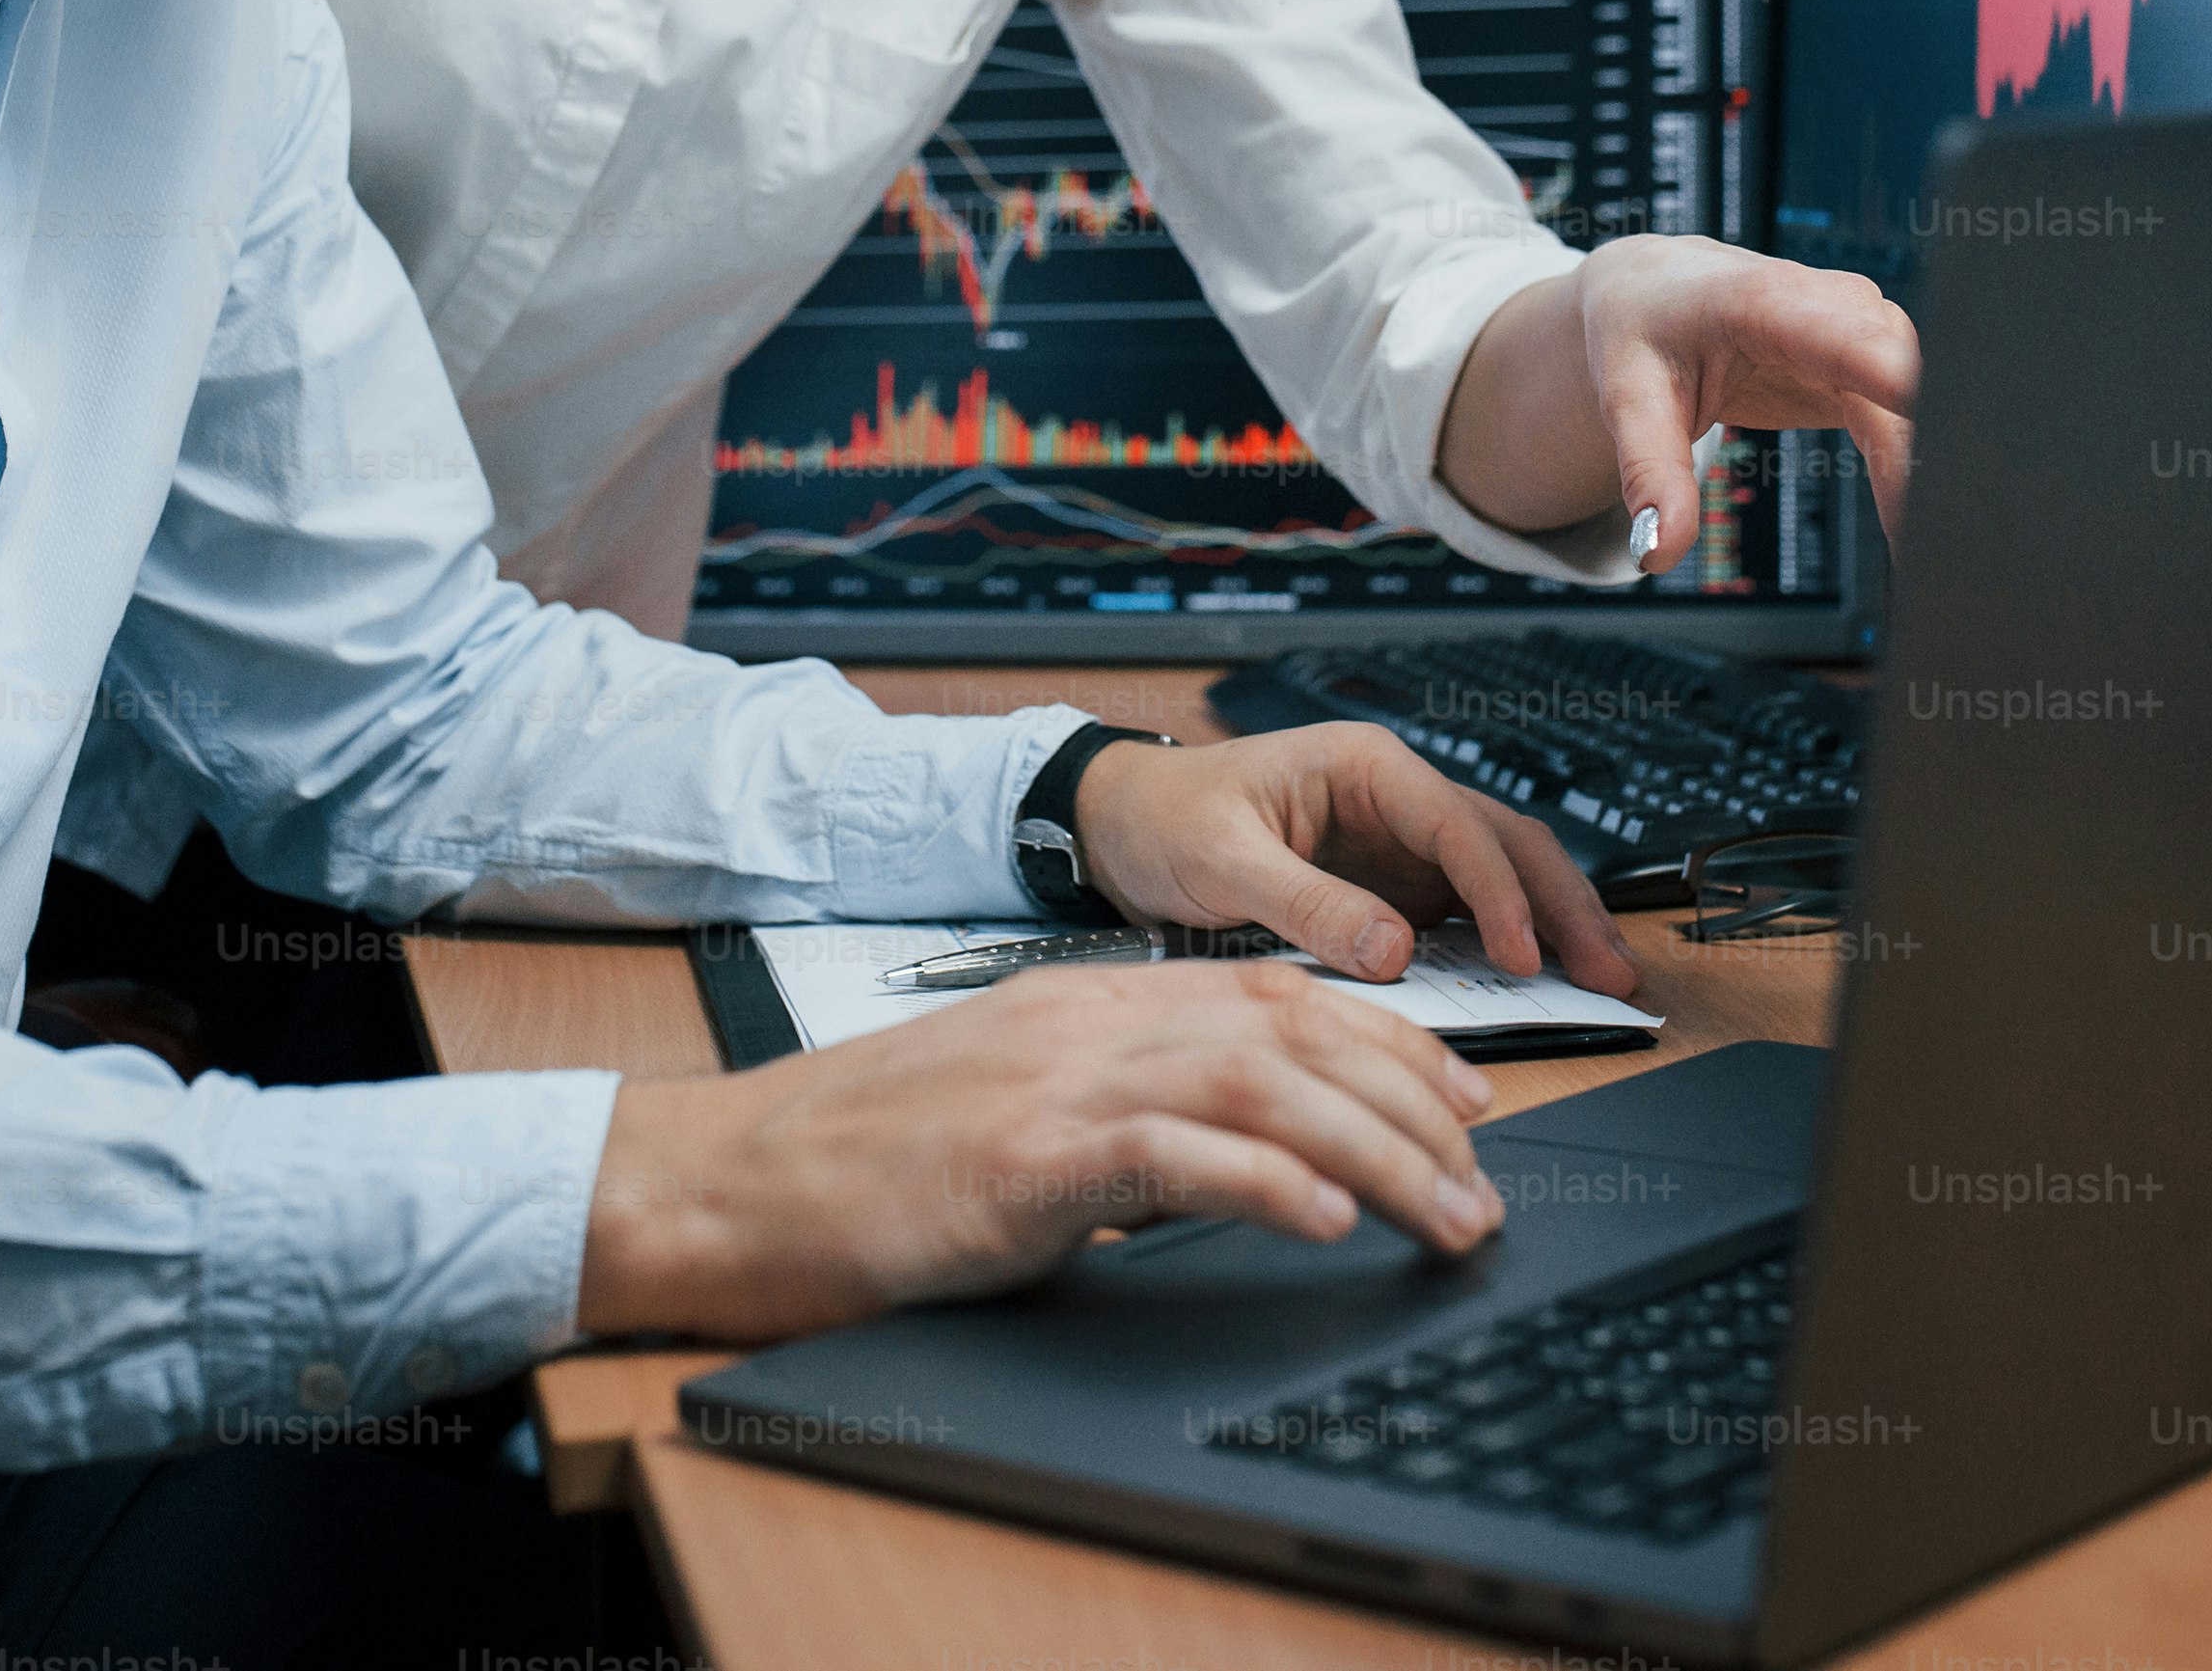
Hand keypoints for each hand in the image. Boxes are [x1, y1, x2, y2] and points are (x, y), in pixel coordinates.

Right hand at [576, 958, 1510, 1341]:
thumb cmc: (858, 1160)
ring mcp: (1053, 1085)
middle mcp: (1085, 1022)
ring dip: (1375, 1151)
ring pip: (1260, 1085)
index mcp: (1086, 1002)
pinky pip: (1169, 1157)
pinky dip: (1265, 1182)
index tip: (1463, 1093)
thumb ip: (1115, 1113)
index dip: (1386, 1037)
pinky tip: (1328, 1219)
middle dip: (1412, 1102)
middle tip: (1486, 1178)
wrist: (725, 1181)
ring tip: (1448, 1215)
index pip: (1272, 993)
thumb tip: (1220, 1161)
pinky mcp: (1021, 1161)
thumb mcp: (1011, 1109)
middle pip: (1293, 1033)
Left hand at [1069, 724, 1636, 997]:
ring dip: (1554, 923)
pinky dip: (1509, 945)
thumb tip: (1392, 950)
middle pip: (1505, 843)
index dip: (1500, 892)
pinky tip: (1542, 986)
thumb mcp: (1221, 859)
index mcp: (1362, 766)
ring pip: (1501, 875)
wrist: (1117, 825)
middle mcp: (1393, 798)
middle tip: (1613, 971)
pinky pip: (1465, 913)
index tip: (1524, 956)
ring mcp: (1398, 844)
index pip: (1458, 825)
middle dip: (1565, 905)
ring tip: (1606, 978)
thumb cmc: (1162, 818)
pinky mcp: (1390, 887)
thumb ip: (1306, 902)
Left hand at [1443, 234, 1917, 568]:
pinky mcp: (1860, 360)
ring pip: (1917, 387)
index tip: (1925, 425)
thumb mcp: (1626, 401)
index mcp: (1758, 298)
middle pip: (1897, 366)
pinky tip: (1909, 518)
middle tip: (1928, 535)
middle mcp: (1820, 302)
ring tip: (1929, 538)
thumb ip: (1649, 475)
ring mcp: (1850, 327)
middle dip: (1924, 443)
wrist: (1651, 292)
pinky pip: (1904, 412)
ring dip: (1929, 458)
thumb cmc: (1642, 328)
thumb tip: (1657, 550)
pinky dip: (1912, 463)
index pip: (1839, 331)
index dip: (1890, 375)